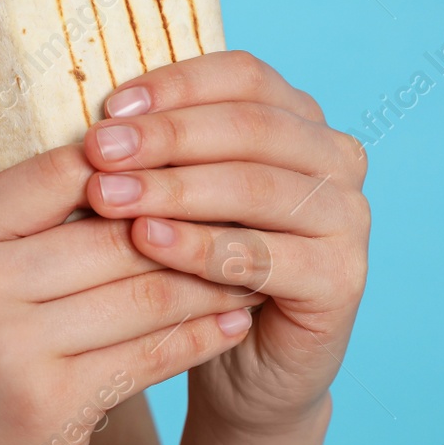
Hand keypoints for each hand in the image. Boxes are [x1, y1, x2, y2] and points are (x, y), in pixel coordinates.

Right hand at [0, 141, 256, 444]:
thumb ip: (32, 229)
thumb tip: (137, 165)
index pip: (62, 170)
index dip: (136, 166)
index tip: (194, 166)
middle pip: (112, 232)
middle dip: (190, 224)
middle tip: (250, 214)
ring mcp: (7, 344)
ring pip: (142, 291)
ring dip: (209, 280)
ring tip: (254, 267)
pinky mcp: (49, 403)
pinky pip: (150, 353)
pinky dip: (200, 336)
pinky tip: (233, 324)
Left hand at [79, 50, 369, 439]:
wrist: (246, 368)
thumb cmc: (201, 267)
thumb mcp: (179, 196)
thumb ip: (159, 150)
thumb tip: (96, 118)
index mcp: (301, 119)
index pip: (244, 76)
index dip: (176, 85)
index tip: (109, 107)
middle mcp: (336, 158)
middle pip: (249, 127)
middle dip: (165, 136)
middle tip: (98, 150)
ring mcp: (347, 217)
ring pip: (255, 187)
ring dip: (174, 189)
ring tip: (108, 197)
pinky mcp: (342, 278)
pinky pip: (263, 255)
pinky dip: (200, 247)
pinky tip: (147, 242)